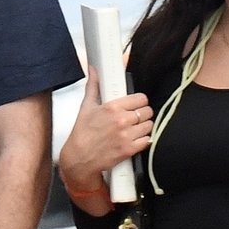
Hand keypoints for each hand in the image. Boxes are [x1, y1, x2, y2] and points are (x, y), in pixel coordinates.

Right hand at [57, 67, 153, 196]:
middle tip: (135, 117)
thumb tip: (93, 71)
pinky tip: (134, 139)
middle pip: (147, 111)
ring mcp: (127, 136)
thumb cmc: (82, 133)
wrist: (79, 158)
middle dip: (142, 114)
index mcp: (113, 107)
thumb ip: (93, 86)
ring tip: (135, 129)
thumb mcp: (86, 106)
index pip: (141, 98)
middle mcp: (122, 121)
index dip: (140, 101)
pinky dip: (143, 140)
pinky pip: (147, 141)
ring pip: (149, 125)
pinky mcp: (129, 150)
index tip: (136, 104)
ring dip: (144, 127)